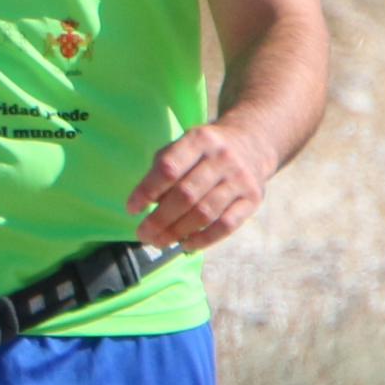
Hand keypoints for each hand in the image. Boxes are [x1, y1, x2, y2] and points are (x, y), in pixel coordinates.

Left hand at [127, 118, 274, 252]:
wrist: (253, 143)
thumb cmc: (205, 151)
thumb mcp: (184, 145)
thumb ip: (164, 169)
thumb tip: (150, 204)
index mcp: (199, 139)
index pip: (169, 168)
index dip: (147, 191)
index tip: (132, 209)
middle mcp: (222, 157)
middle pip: (185, 195)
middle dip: (159, 220)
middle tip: (143, 234)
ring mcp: (240, 179)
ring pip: (204, 213)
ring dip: (178, 232)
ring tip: (159, 242)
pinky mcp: (253, 199)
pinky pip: (226, 225)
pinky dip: (203, 239)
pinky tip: (186, 244)